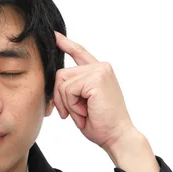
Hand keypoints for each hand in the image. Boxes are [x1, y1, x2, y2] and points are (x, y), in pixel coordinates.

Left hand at [53, 31, 136, 152]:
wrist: (117, 136)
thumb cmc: (101, 123)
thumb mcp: (82, 101)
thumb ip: (72, 87)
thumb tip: (56, 79)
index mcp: (99, 72)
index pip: (79, 53)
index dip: (66, 44)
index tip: (55, 35)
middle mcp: (100, 67)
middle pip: (61, 74)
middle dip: (61, 97)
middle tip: (76, 113)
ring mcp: (99, 71)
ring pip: (62, 83)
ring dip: (68, 104)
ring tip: (84, 113)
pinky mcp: (96, 79)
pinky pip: (68, 90)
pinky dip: (72, 106)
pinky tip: (86, 112)